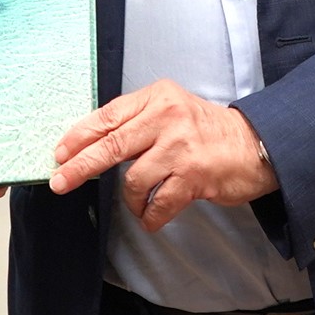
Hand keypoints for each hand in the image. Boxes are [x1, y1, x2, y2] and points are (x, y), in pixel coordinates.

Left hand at [49, 79, 278, 233]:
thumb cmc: (205, 130)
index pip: (108, 116)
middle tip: (60, 182)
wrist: (255, 144)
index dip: (79, 136)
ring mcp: (181, 147)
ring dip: (128, 200)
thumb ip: (136, 121)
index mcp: (157, 97)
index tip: (59, 153)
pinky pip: (157, 204)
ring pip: (133, 180)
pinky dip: (149, 216)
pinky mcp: (193, 176)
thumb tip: (89, 143)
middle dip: (80, 166)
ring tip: (136, 204)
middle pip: (111, 145)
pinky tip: (150, 218)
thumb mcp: (170, 109)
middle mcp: (168, 117)